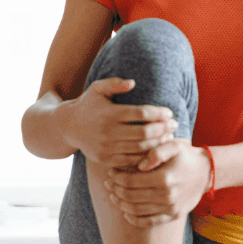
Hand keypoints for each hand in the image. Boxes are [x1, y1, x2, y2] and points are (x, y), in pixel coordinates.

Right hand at [58, 77, 177, 168]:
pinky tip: (157, 150)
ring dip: (158, 143)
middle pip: (144, 133)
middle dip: (163, 129)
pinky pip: (132, 161)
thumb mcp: (98, 89)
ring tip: (169, 137)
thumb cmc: (89, 104)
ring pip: (140, 149)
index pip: (140, 114)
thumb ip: (114, 84)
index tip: (169, 112)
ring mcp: (107, 148)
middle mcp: (108, 132)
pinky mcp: (106, 160)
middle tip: (174, 125)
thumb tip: (133, 83)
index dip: (158, 113)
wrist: (68, 127)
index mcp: (109, 113)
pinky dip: (147, 157)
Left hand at [105, 142, 212, 226]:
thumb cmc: (186, 156)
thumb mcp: (173, 145)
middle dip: (115, 190)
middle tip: (108, 183)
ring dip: (121, 204)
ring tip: (113, 195)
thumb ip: (155, 151)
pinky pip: (148, 222)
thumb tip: (139, 165)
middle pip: (130, 196)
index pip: (130, 181)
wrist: (206, 173)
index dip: (116, 178)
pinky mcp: (173, 215)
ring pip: (136, 210)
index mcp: (164, 178)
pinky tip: (126, 212)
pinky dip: (134, 219)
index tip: (111, 172)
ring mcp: (170, 207)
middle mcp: (167, 196)